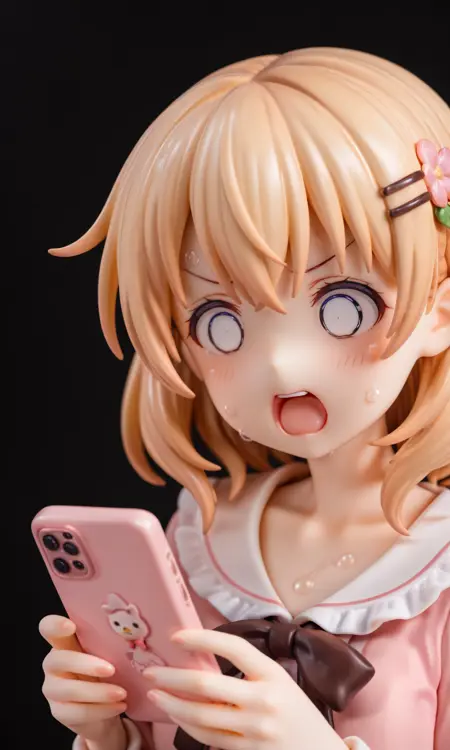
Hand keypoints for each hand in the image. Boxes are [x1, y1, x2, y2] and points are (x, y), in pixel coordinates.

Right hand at [40, 615, 127, 749]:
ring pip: (70, 690)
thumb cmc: (107, 671)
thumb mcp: (108, 653)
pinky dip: (102, 710)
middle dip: (86, 664)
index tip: (71, 626)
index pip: (48, 627)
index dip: (55, 625)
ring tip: (122, 693)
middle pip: (59, 660)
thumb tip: (135, 630)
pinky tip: (119, 706)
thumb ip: (110, 641)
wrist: (106, 709)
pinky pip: (78, 712)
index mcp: (64, 643)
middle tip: (112, 670)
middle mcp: (53, 664)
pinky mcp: (59, 712)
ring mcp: (53, 689)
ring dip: (98, 692)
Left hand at [144, 629, 346, 749]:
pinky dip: (187, 724)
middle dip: (172, 677)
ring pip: (200, 715)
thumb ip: (248, 672)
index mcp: (273, 674)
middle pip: (206, 685)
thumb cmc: (296, 711)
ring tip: (155, 693)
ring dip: (172, 703)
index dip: (202, 639)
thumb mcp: (279, 682)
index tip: (177, 636)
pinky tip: (176, 714)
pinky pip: (209, 737)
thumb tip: (202, 657)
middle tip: (151, 671)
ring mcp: (255, 730)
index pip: (234, 648)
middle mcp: (264, 701)